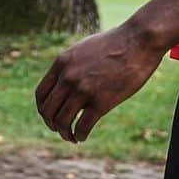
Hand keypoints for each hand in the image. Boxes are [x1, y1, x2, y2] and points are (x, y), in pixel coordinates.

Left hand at [34, 20, 164, 142]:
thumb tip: (65, 80)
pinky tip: (83, 137)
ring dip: (65, 133)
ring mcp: (83, 89)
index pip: (40, 94)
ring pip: (62, 121)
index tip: (51, 117)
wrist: (137, 41)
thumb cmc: (114, 44)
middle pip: (47, 111)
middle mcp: (68, 76)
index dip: (43, 110)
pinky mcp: (101, 101)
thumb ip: (71, 65)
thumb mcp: (84, 49)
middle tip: (62, 130)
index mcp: (62, 63)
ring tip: (72, 137)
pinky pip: (82, 127)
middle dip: (52, 124)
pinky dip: (80, 136)